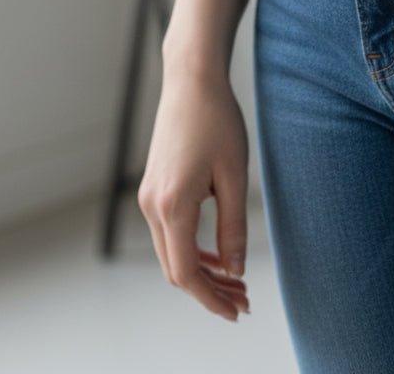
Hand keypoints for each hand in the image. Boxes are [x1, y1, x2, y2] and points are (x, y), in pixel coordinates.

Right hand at [137, 68, 250, 321]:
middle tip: (244, 300)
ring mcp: (148, 196)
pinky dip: (191, 249)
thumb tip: (235, 270)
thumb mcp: (233, 176)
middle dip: (209, 290)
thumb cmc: (216, 120)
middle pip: (175, 269)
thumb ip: (233, 228)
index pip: (187, 272)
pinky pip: (168, 232)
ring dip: (201, 271)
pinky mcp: (153, 187)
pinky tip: (217, 254)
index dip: (211, 298)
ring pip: (171, 252)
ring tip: (236, 282)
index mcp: (172, 205)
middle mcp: (152, 204)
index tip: (238, 311)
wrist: (191, 80)